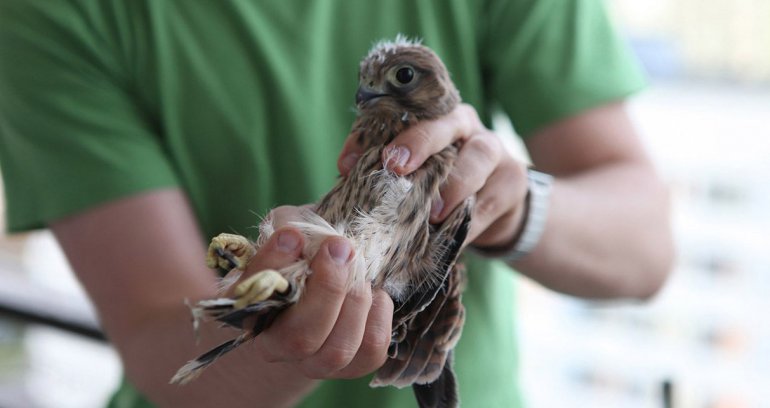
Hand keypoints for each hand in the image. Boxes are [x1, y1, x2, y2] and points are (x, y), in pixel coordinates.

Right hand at [233, 206, 393, 379]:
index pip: (254, 295)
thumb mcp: (290, 230)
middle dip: (327, 289)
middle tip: (341, 248)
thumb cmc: (302, 252)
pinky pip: (371, 351)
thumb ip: (291, 225)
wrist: (323, 282)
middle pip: (299, 338)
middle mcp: (276, 345)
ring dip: (355, 302)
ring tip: (360, 271)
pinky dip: (379, 316)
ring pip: (337, 350)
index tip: (292, 235)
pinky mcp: (352, 365)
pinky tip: (375, 294)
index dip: (273, 266)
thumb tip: (305, 232)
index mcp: (250, 308)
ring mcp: (314, 362)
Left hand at [337, 103, 529, 248]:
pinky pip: (491, 200)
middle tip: (395, 166)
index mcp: (432, 118)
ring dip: (453, 185)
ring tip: (433, 213)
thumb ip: (386, 175)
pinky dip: (470, 222)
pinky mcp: (513, 180)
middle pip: (444, 124)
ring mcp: (493, 150)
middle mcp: (464, 126)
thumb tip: (346, 182)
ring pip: (477, 158)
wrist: (496, 205)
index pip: (400, 116)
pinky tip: (452, 239)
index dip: (370, 136)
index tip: (347, 162)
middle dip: (418, 142)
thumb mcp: (415, 176)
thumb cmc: (443, 185)